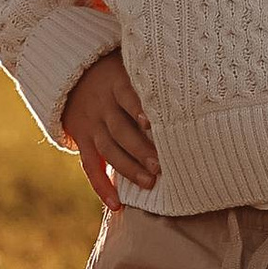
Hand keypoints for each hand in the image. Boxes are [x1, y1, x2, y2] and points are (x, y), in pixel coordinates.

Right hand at [62, 49, 157, 208]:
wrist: (73, 74)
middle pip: (120, 129)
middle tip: (160, 166)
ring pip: (108, 149)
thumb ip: (153, 74)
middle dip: (140, 149)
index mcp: (115, 82)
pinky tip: (117, 205)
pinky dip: (102, 187)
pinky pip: (90, 167)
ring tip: (149, 183)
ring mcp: (90, 124)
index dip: (138, 109)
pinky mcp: (82, 141)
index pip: (127, 96)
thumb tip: (194, 78)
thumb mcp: (130, 63)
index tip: (151, 123)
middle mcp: (101, 105)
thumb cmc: (117, 71)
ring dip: (128, 168)